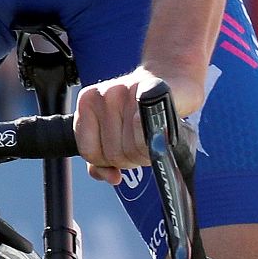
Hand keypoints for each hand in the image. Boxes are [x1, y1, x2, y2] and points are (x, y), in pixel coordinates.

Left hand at [74, 66, 204, 184]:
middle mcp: (103, 95)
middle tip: (142, 142)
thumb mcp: (114, 134)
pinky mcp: (151, 92)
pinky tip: (160, 132)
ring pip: (132, 148)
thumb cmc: (140, 112)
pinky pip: (148, 131)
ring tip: (151, 135)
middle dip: (131, 158)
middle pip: (113, 154)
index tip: (121, 151)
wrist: (170, 81)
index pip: (90, 152)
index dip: (108, 162)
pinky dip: (156, 140)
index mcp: (87, 103)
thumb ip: (103, 159)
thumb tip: (109, 177)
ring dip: (147, 153)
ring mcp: (125, 91)